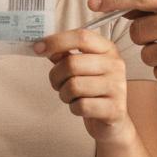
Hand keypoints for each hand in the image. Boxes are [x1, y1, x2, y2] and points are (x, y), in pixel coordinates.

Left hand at [34, 29, 131, 143]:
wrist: (112, 119)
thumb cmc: (93, 90)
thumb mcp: (81, 68)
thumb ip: (65, 56)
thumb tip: (45, 47)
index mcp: (107, 49)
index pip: (82, 36)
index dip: (57, 41)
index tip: (38, 48)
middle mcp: (116, 65)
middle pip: (72, 63)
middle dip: (56, 76)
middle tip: (57, 83)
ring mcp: (117, 87)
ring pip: (74, 86)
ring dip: (64, 94)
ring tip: (71, 96)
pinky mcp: (115, 109)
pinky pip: (81, 106)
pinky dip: (74, 108)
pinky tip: (80, 107)